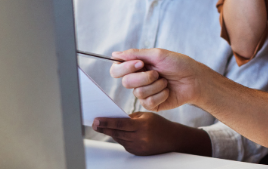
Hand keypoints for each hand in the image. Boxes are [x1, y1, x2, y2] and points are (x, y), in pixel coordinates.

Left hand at [92, 112, 209, 155]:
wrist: (172, 139)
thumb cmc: (159, 125)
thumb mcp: (146, 116)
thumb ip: (130, 118)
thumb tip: (115, 118)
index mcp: (142, 126)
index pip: (120, 123)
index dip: (106, 122)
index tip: (96, 120)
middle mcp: (139, 138)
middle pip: (117, 133)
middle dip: (104, 128)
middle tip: (94, 123)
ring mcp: (138, 147)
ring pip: (119, 139)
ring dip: (111, 133)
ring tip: (102, 126)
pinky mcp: (137, 152)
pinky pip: (124, 144)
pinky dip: (119, 138)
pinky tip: (115, 133)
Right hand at [110, 48, 204, 111]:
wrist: (194, 79)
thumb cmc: (178, 64)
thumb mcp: (157, 54)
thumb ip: (135, 54)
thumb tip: (114, 54)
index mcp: (137, 66)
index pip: (116, 69)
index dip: (124, 68)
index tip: (140, 64)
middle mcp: (138, 80)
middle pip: (125, 82)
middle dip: (143, 77)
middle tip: (157, 73)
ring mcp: (145, 93)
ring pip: (138, 93)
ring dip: (156, 85)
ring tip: (166, 81)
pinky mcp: (152, 104)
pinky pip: (148, 102)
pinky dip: (160, 94)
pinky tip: (168, 90)